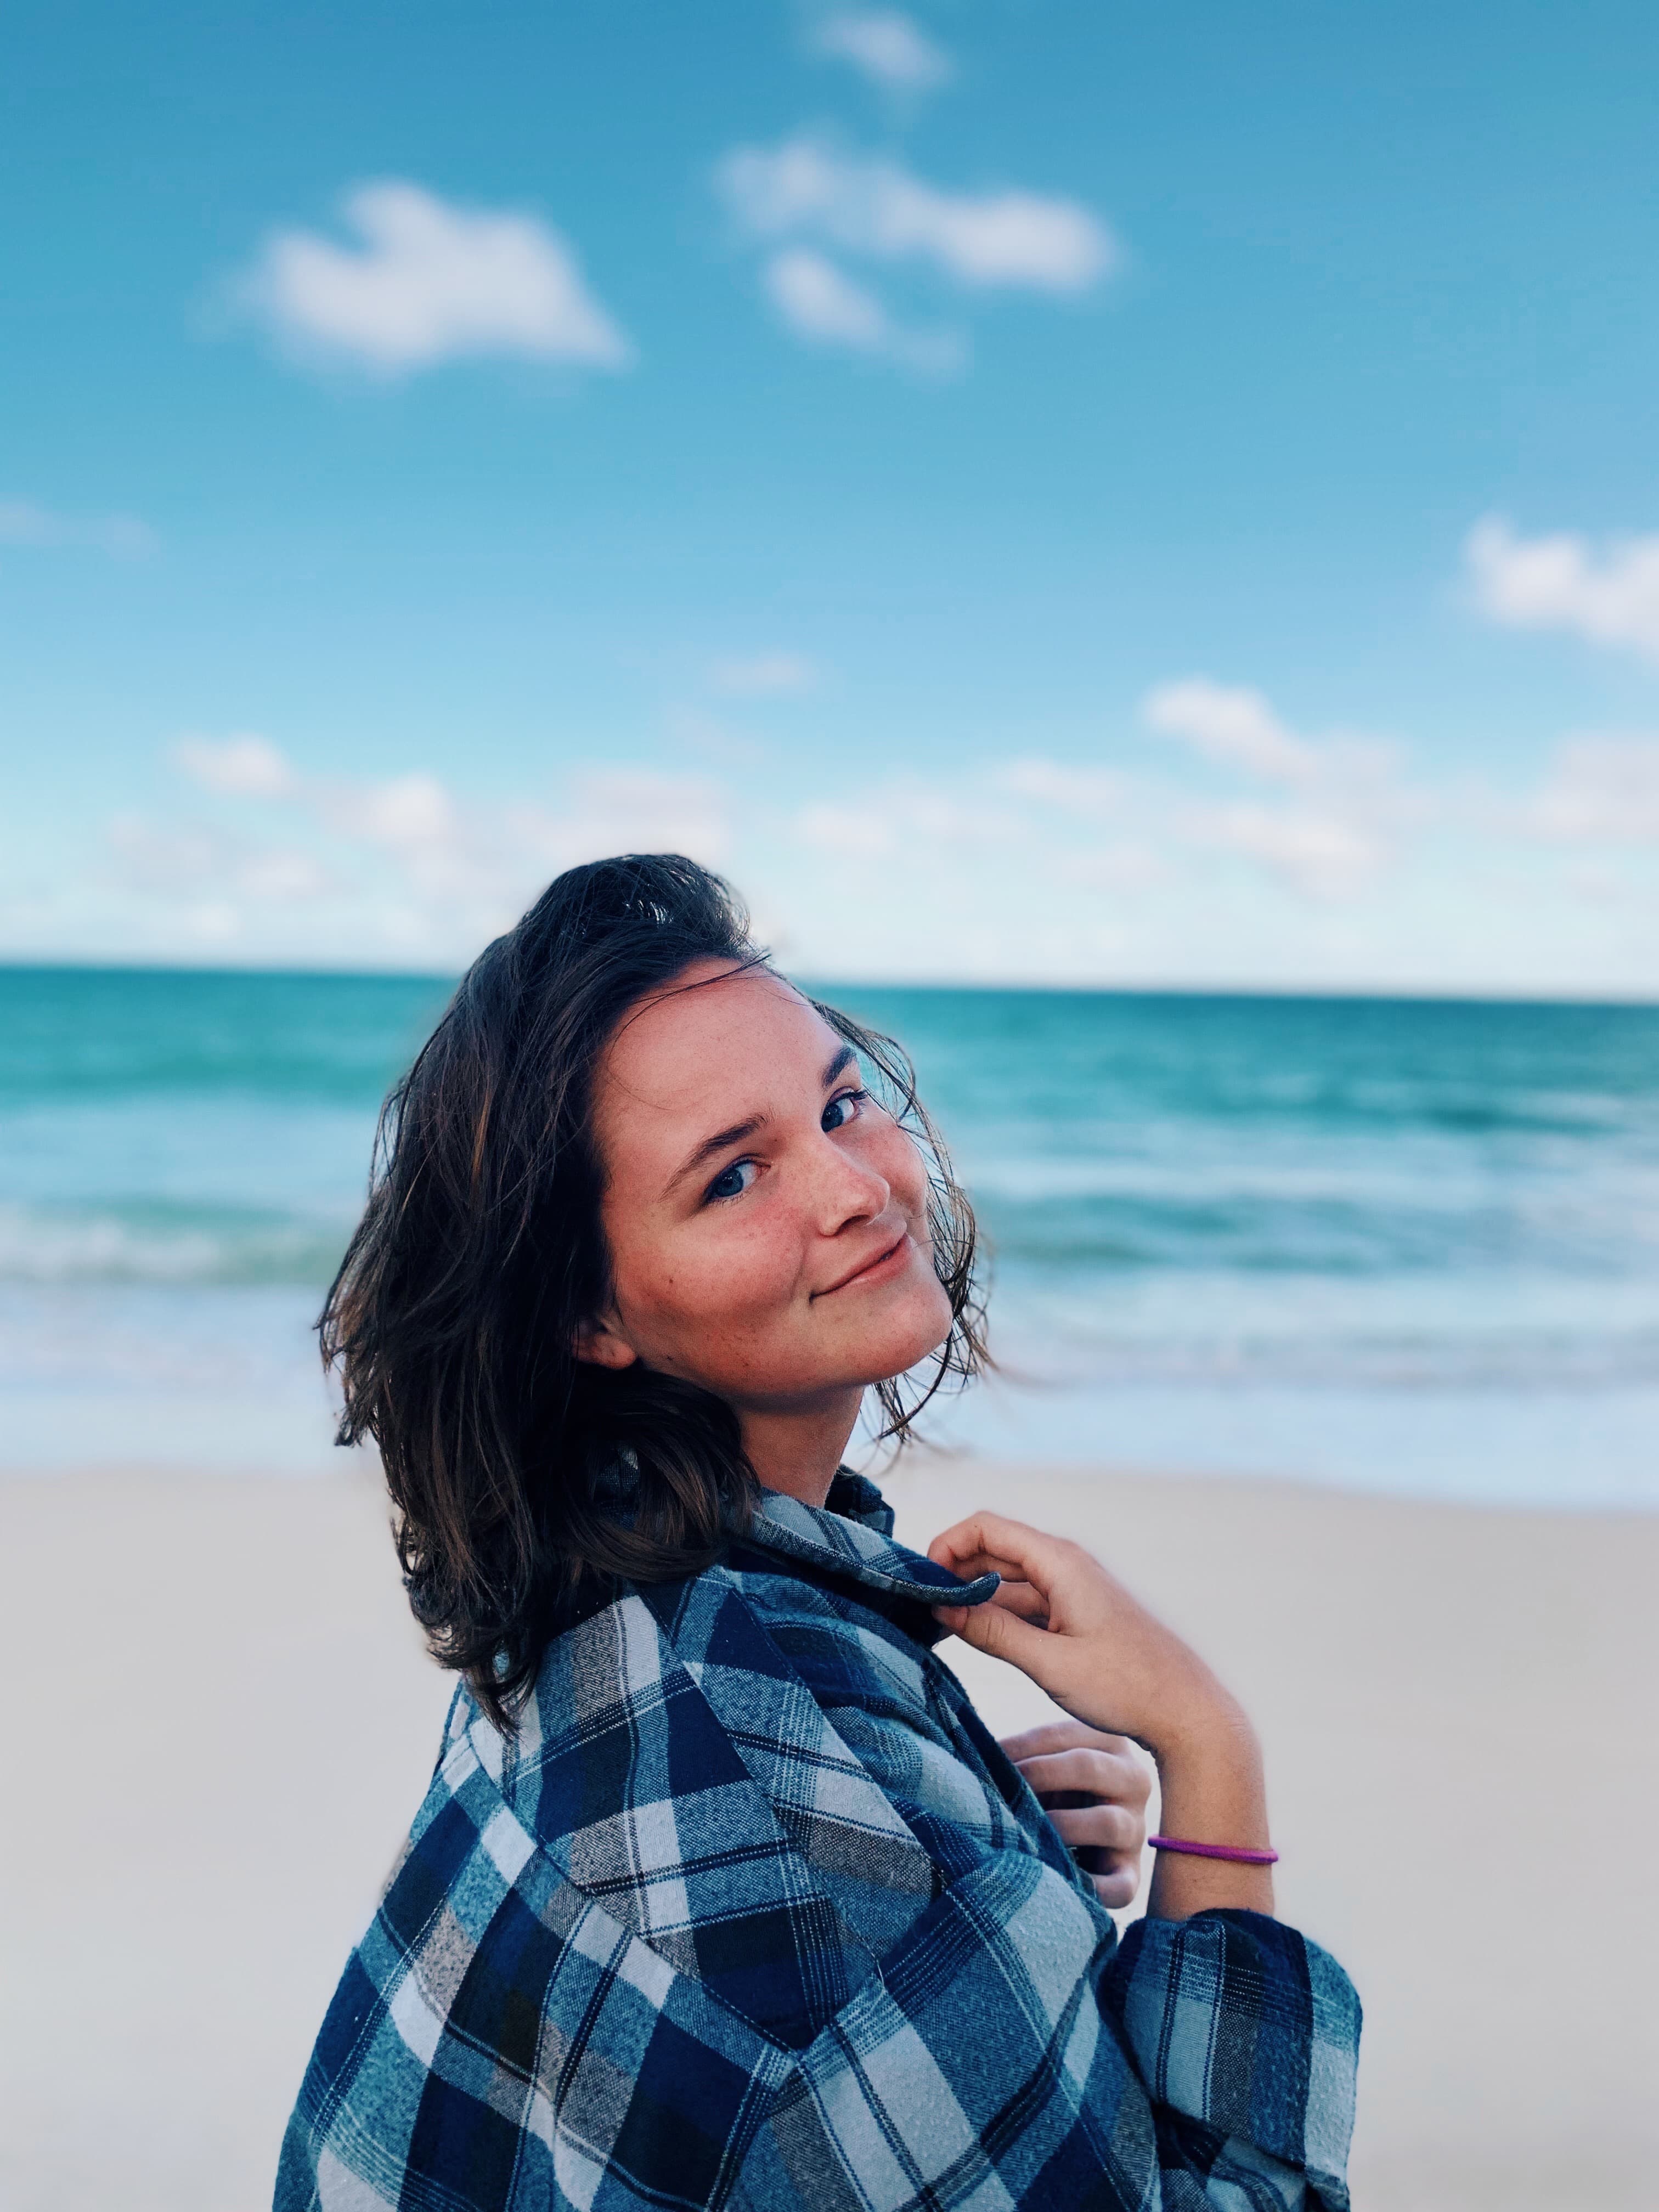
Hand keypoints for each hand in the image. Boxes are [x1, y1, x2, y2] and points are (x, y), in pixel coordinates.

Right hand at [931, 1512, 1274, 1920]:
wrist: (1189, 1712)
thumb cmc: (1127, 1686)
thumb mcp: (1050, 1663)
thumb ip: (994, 1633)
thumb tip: (942, 1610)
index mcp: (1061, 1563)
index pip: (987, 1527)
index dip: (947, 1545)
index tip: (920, 1581)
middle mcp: (1065, 1567)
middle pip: (994, 1551)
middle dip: (952, 1572)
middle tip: (918, 1609)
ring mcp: (1072, 1591)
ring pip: (1007, 1581)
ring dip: (972, 1598)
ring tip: (936, 1629)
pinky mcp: (1076, 1615)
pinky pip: (1026, 1604)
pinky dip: (996, 1616)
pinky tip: (974, 1639)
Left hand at [1000, 1720, 1149, 1909]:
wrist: (1094, 1841)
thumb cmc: (1057, 1790)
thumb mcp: (1048, 1762)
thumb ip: (1023, 1755)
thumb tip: (974, 1751)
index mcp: (1110, 1742)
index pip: (1062, 1735)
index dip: (1020, 1747)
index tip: (986, 1756)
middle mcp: (1134, 1780)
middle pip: (1087, 1767)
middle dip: (1038, 1775)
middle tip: (1001, 1789)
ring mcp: (1135, 1829)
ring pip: (1107, 1822)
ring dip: (1060, 1827)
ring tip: (1027, 1833)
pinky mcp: (1131, 1875)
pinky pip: (1119, 1886)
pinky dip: (1089, 1888)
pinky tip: (1057, 1882)